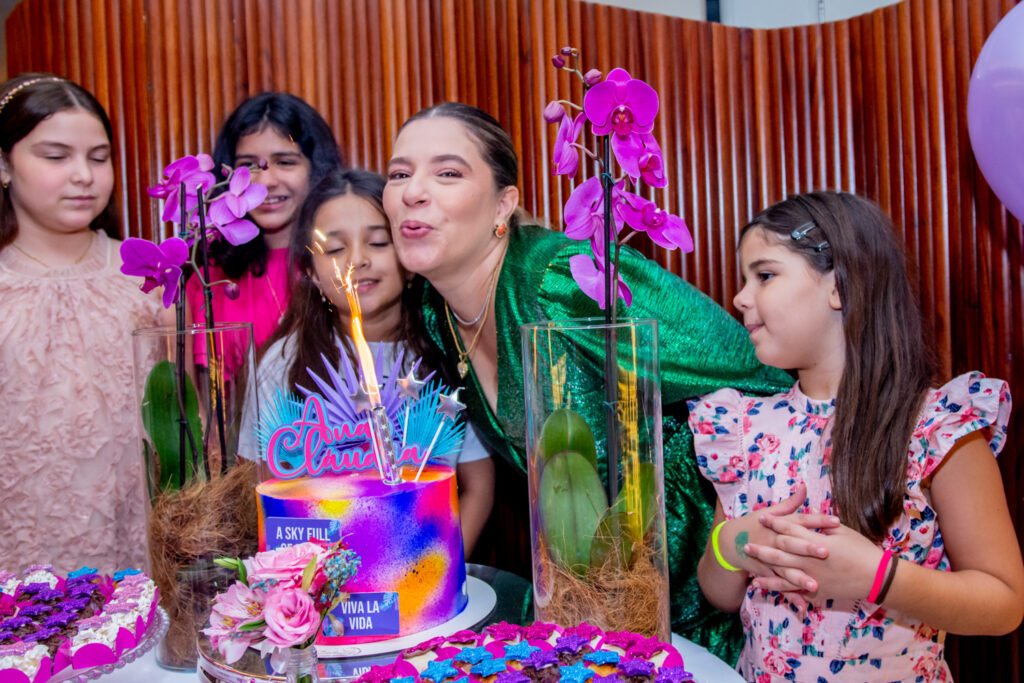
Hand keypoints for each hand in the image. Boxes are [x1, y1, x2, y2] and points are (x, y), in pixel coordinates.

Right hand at [731, 485, 839, 591]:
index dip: (818, 520)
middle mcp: (775, 541)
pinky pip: (780, 586)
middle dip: (809, 549)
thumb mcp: (770, 512)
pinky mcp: (766, 573)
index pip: (800, 521)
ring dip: (799, 578)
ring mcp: (770, 559)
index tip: (836, 521)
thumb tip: (804, 487)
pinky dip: (791, 596)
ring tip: (814, 585)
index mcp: (779, 525)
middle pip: (793, 545)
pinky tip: (803, 606)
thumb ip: (790, 503)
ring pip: (786, 570)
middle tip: (826, 553)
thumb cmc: (754, 525)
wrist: (730, 542)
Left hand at [746, 514, 881, 601]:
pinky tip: (766, 588)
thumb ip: (823, 523)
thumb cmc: (862, 550)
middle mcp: (811, 561)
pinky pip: (794, 591)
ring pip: (783, 575)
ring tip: (749, 570)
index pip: (791, 531)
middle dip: (762, 549)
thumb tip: (810, 510)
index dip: (775, 524)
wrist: (877, 577)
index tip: (761, 518)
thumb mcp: (843, 531)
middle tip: (745, 545)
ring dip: (765, 571)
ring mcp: (812, 578)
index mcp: (818, 543)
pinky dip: (778, 590)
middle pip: (781, 553)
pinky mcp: (817, 591)